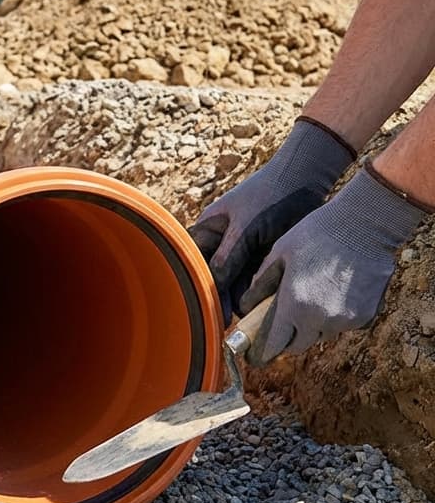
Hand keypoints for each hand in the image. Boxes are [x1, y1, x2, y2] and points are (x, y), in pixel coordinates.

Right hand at [188, 118, 354, 321]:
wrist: (305, 177)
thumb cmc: (269, 196)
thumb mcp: (246, 228)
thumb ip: (229, 258)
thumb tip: (214, 288)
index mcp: (207, 231)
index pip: (195, 266)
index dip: (202, 290)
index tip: (212, 315)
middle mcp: (221, 243)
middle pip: (215, 279)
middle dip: (223, 298)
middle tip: (233, 324)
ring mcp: (243, 250)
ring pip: (237, 283)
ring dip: (244, 298)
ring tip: (253, 317)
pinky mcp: (264, 255)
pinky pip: (257, 280)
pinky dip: (261, 292)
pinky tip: (268, 305)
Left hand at [241, 163, 429, 364]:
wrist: (364, 226)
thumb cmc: (315, 234)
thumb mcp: (278, 255)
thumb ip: (259, 286)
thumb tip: (243, 309)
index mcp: (295, 304)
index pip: (274, 345)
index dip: (261, 353)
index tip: (252, 356)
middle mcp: (322, 319)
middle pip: (297, 345)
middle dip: (284, 339)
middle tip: (277, 326)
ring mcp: (347, 320)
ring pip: (320, 336)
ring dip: (309, 327)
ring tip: (306, 299)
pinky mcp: (366, 317)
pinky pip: (341, 326)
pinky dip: (331, 317)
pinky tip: (330, 292)